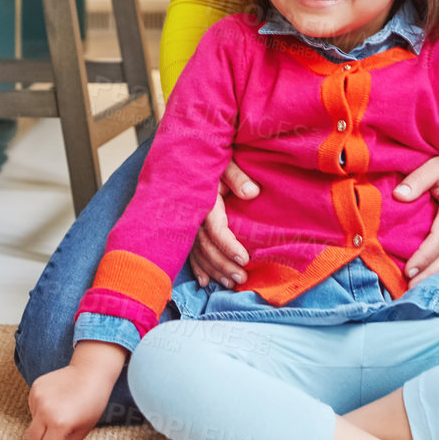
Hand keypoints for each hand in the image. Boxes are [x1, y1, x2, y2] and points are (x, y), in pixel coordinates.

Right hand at [25, 342, 124, 439]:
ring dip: (43, 427)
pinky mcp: (34, 388)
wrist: (91, 370)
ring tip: (61, 417)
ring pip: (33, 424)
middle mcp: (45, 410)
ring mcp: (37, 397)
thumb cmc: (93, 400)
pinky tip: (56, 405)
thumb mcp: (84, 429)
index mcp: (59, 423)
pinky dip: (41, 413)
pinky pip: (33, 408)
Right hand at [190, 159, 257, 288]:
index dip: (229, 246)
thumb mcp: (227, 163)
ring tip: (230, 283)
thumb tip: (252, 192)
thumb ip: (237, 177)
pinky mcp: (186, 228)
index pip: (216, 229)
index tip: (245, 259)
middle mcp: (193, 216)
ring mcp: (188, 224)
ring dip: (213, 270)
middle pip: (206, 246)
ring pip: (198, 253)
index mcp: (204, 201)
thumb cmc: (217, 161)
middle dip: (224, 265)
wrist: (194, 157)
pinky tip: (204, 281)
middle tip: (242, 278)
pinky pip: (189, 251)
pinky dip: (197, 267)